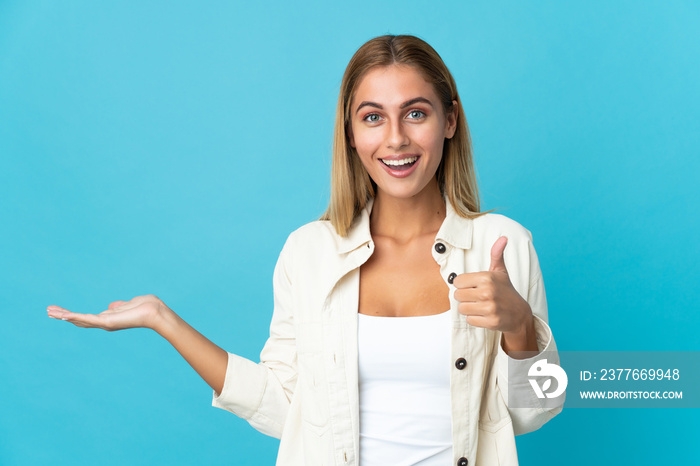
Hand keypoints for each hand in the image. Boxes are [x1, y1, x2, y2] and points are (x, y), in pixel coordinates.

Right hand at [47, 294, 168, 331]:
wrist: (155, 312)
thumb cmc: (146, 307)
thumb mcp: (129, 304)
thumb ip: (119, 306)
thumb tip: (112, 306)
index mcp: (109, 318)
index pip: (86, 318)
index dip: (73, 315)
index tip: (60, 311)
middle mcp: (105, 323)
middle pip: (79, 320)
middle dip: (63, 316)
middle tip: (48, 311)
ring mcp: (105, 323)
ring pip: (79, 320)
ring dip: (64, 316)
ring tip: (49, 312)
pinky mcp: (107, 321)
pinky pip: (87, 318)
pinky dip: (74, 317)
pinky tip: (63, 315)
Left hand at [453, 237, 532, 335]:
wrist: (520, 314)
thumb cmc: (506, 291)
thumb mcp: (501, 271)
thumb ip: (497, 254)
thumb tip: (503, 238)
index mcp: (487, 277)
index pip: (457, 281)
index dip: (463, 285)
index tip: (474, 286)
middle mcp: (488, 292)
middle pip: (457, 295)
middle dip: (465, 297)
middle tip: (477, 297)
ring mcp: (490, 307)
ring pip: (462, 308)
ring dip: (468, 309)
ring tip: (480, 306)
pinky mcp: (491, 321)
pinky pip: (469, 320)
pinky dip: (474, 319)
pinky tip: (484, 315)